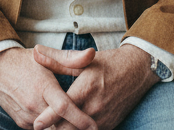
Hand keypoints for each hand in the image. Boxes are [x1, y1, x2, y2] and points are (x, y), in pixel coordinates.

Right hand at [0, 46, 96, 129]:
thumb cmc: (25, 62)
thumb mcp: (47, 56)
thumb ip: (71, 58)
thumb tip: (91, 53)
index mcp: (43, 87)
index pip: (64, 108)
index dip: (81, 119)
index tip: (94, 126)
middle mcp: (34, 105)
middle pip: (59, 124)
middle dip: (74, 127)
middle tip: (89, 126)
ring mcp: (26, 116)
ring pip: (50, 129)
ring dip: (62, 126)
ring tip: (75, 122)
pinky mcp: (21, 123)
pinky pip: (41, 129)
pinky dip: (51, 126)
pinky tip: (59, 120)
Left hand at [31, 44, 155, 129]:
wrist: (138, 71)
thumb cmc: (109, 63)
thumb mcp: (84, 59)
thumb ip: (57, 59)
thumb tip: (35, 52)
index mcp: (87, 88)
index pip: (64, 107)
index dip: (48, 118)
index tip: (36, 124)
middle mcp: (95, 106)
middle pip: (69, 126)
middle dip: (55, 127)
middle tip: (42, 123)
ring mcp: (103, 118)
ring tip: (55, 125)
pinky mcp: (109, 125)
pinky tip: (71, 126)